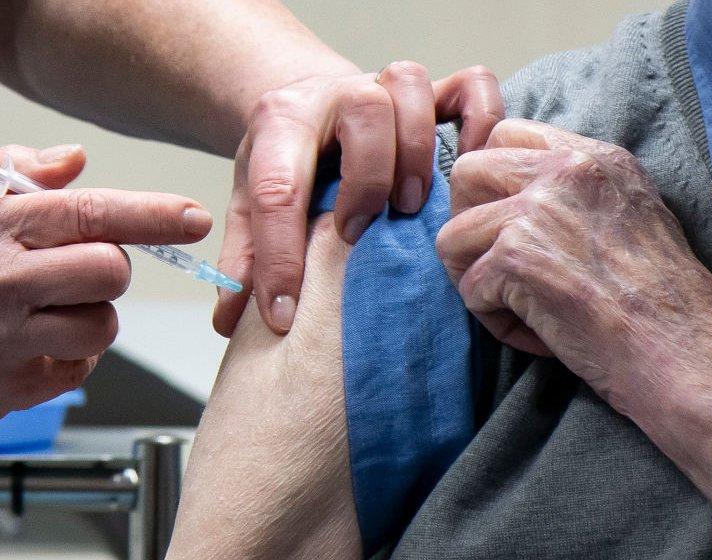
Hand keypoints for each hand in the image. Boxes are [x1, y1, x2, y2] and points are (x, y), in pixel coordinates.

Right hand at [0, 145, 211, 442]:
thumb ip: (8, 176)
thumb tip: (75, 159)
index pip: (89, 213)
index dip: (152, 214)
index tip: (191, 217)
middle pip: (110, 271)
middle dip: (108, 269)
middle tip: (77, 270)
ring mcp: (3, 342)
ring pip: (103, 325)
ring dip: (91, 316)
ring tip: (47, 312)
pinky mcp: (7, 390)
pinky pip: (79, 369)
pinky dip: (70, 356)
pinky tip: (32, 344)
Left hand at [214, 63, 504, 334]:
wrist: (310, 102)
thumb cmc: (287, 159)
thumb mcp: (251, 202)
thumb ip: (243, 256)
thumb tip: (229, 322)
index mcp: (282, 122)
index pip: (278, 189)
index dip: (280, 258)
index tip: (284, 315)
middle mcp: (336, 95)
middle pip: (362, 111)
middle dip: (366, 180)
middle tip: (359, 235)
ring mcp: (388, 87)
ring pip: (413, 88)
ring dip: (418, 151)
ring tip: (413, 208)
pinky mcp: (434, 92)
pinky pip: (472, 86)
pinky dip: (482, 120)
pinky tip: (473, 165)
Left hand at [436, 119, 711, 559]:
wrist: (690, 355)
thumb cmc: (665, 307)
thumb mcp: (630, 219)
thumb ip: (574, 197)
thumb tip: (509, 203)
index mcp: (596, 158)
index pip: (506, 134)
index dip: (492, 185)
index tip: (506, 227)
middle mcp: (566, 171)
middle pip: (466, 173)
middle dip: (468, 225)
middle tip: (500, 269)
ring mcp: (538, 210)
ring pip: (452, 235)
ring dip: (476, 279)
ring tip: (526, 309)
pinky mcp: (517, 257)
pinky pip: (468, 288)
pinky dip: (496, 322)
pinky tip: (542, 336)